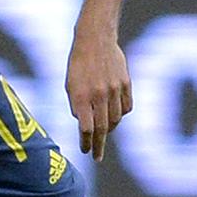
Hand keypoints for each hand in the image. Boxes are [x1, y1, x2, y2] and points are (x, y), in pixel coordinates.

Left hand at [66, 33, 131, 161]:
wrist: (95, 39)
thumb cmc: (78, 63)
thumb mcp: (70, 85)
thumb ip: (77, 106)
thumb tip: (84, 126)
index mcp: (81, 95)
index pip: (86, 128)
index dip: (86, 143)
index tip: (85, 151)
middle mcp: (99, 94)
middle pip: (102, 128)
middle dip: (99, 145)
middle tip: (97, 156)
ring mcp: (114, 89)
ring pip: (116, 119)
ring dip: (110, 130)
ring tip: (104, 133)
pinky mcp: (126, 83)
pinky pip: (126, 107)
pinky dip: (121, 115)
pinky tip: (115, 116)